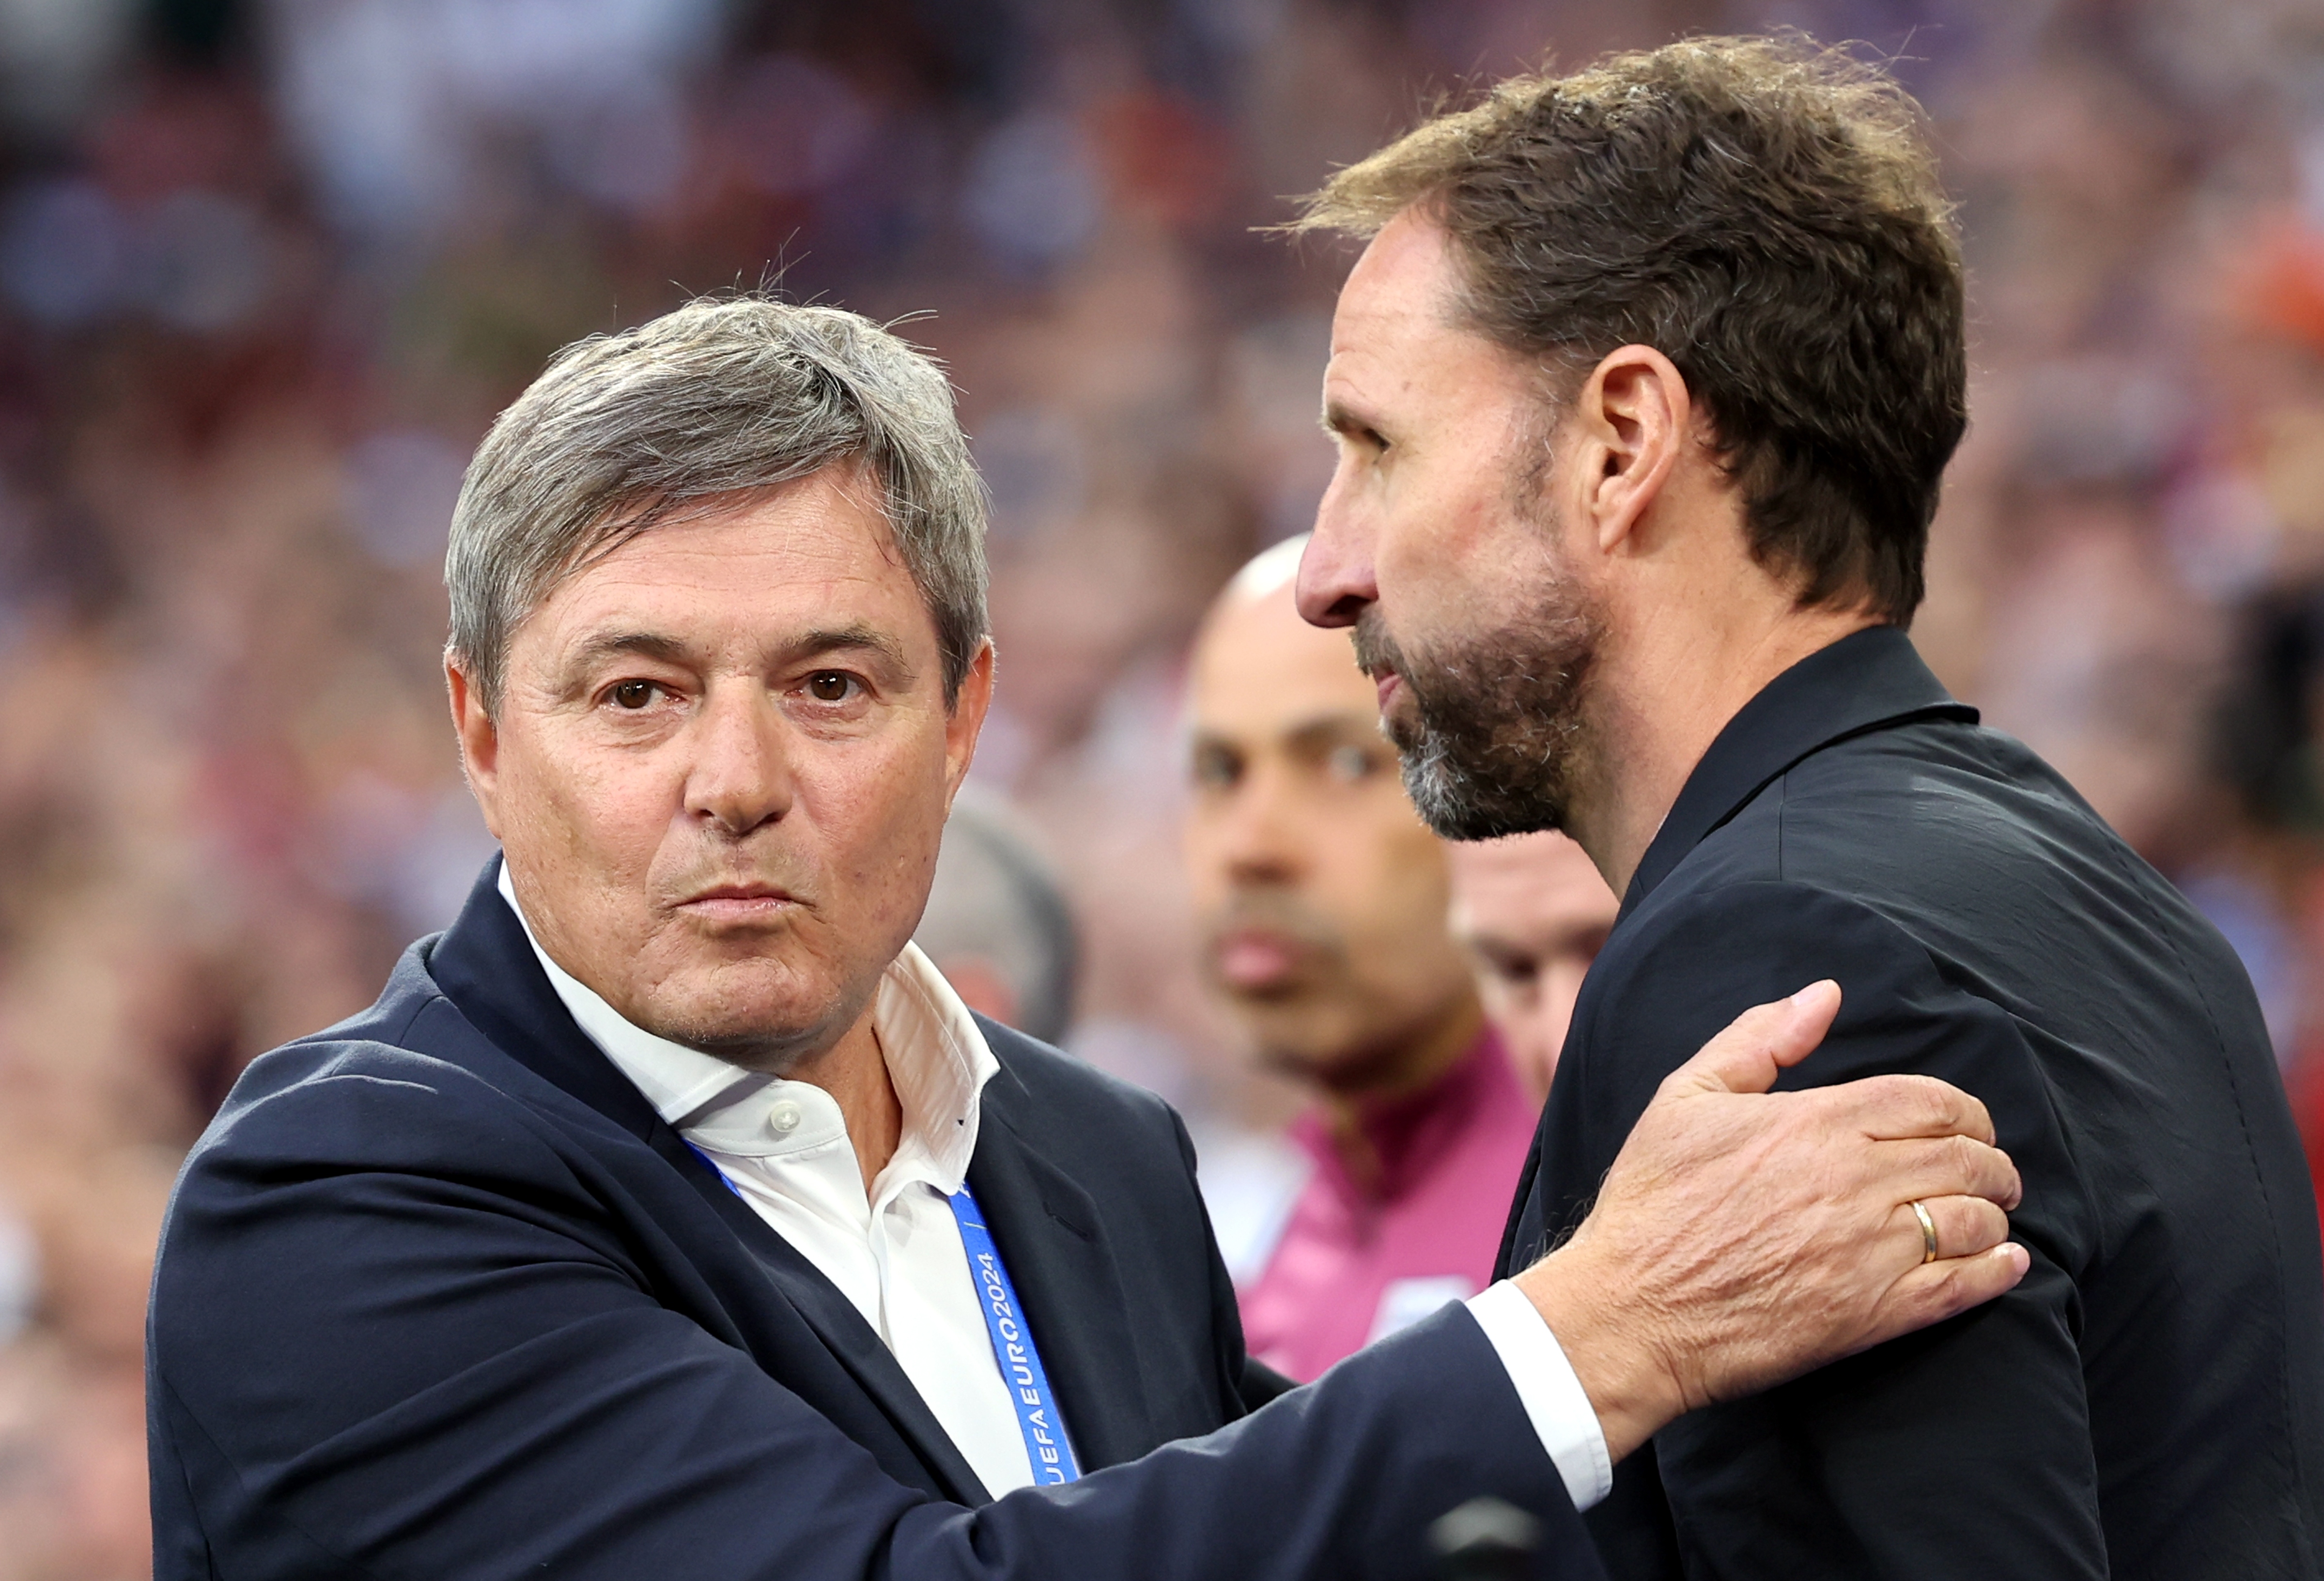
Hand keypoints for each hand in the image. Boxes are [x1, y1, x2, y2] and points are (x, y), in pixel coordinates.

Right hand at [1513, 980, 2026, 1461]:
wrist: (1632, 1309)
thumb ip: (1760, 1038)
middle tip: (1993, 1170)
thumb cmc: (1653, 1200)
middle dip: (1992, 1160)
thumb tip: (1825, 995)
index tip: (1968, 1124)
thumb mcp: (1687, 1097)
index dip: (1965, 1109)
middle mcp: (1855, 1182)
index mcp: (1817, 1122)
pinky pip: (1963, 1287)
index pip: (1931, 1100)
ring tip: (1991, 1214)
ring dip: (1995, 1212)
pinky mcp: (1872, 1315)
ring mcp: (1869, 1251)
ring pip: (1973, 1219)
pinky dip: (1998, 1271)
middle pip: (1964, 1157)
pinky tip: (2007, 1263)